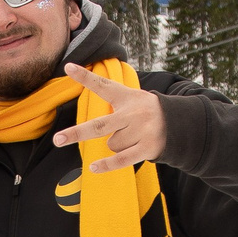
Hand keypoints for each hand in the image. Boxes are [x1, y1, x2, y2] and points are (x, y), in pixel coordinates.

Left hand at [54, 64, 169, 173]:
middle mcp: (133, 113)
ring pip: (112, 144)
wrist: (180, 124)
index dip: (85, 77)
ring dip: (116, 145)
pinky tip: (93, 168)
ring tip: (132, 136)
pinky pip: (121, 159)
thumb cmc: (145, 112)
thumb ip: (112, 99)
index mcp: (127, 97)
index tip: (67, 68)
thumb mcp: (132, 98)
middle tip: (57, 139)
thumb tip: (88, 113)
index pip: (103, 85)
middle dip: (77, 133)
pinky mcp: (147, 147)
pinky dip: (107, 164)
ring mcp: (141, 130)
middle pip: (100, 126)